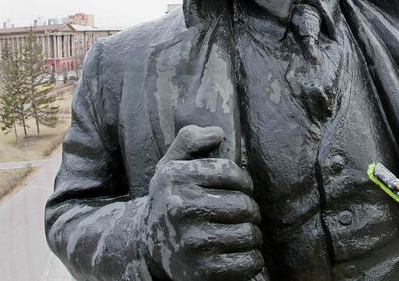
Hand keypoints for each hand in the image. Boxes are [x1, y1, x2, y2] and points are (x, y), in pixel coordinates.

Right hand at [141, 126, 264, 279]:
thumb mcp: (170, 166)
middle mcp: (181, 209)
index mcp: (175, 178)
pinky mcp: (203, 271)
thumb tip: (218, 133)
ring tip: (239, 233)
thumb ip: (189, 140)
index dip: (243, 181)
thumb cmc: (170, 200)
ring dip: (252, 235)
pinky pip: (249, 261)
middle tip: (241, 215)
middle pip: (244, 205)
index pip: (231, 172)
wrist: (146, 248)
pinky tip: (238, 254)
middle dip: (249, 210)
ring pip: (250, 233)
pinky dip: (251, 260)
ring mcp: (192, 242)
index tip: (240, 189)